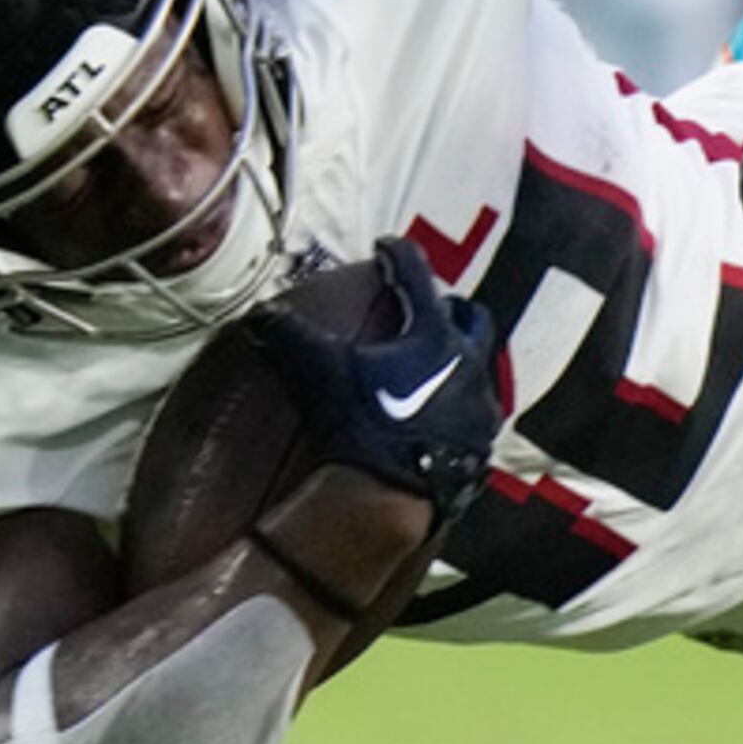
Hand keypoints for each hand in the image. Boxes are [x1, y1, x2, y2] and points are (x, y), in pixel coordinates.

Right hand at [248, 236, 504, 523]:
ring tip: (436, 360)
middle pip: (471, 318)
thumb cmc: (361, 427)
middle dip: (451, 306)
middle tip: (429, 304)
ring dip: (461, 356)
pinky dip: (461, 401)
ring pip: (480, 365)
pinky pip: (477, 411)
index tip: (386, 247)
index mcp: (435, 336)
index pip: (417, 276)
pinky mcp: (481, 444)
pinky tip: (440, 411)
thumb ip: (291, 337)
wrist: (390, 497)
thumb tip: (261, 314)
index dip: (398, 255)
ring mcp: (480, 407)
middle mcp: (468, 364)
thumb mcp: (321, 374)